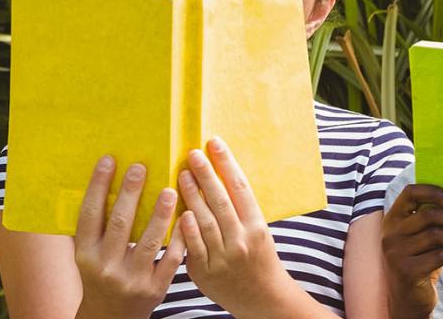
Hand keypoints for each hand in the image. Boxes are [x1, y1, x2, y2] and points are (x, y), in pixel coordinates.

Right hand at [73, 156, 185, 317]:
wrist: (111, 316)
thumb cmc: (101, 276)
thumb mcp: (89, 255)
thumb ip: (97, 228)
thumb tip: (105, 181)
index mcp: (85, 254)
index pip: (90, 215)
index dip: (98, 186)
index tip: (109, 160)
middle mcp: (105, 266)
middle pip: (121, 224)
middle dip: (131, 193)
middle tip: (141, 166)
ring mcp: (131, 278)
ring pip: (150, 240)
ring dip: (161, 213)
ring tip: (171, 189)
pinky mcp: (155, 288)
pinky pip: (171, 258)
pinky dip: (180, 238)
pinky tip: (188, 217)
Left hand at [175, 137, 326, 316]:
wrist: (262, 298)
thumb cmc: (259, 260)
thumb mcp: (259, 232)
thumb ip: (240, 211)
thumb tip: (219, 179)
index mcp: (257, 226)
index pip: (240, 189)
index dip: (227, 164)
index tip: (215, 144)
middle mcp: (241, 240)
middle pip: (221, 201)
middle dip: (206, 175)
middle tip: (192, 154)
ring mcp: (223, 256)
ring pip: (205, 220)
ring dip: (191, 195)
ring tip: (181, 175)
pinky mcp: (205, 271)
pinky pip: (193, 246)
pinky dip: (187, 228)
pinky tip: (179, 211)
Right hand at [381, 183, 442, 318]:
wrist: (408, 298)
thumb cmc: (422, 261)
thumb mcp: (423, 239)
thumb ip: (434, 223)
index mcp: (393, 219)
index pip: (410, 193)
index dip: (433, 191)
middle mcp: (390, 233)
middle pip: (429, 215)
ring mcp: (396, 252)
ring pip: (436, 236)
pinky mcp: (407, 270)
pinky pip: (440, 256)